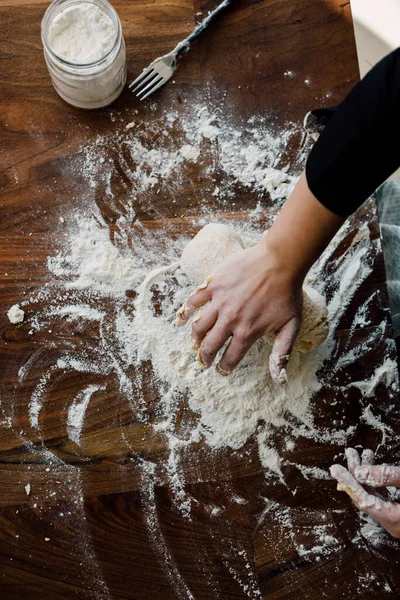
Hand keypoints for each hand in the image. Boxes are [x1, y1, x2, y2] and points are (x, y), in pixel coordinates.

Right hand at [177, 237, 303, 381]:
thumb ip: (282, 352)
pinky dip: (186, 310)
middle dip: (205, 357)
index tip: (222, 370)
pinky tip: (183, 317)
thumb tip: (278, 377)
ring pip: (199, 326)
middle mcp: (230, 320)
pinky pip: (194, 300)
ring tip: (196, 343)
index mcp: (247, 332)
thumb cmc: (288, 293)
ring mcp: (220, 301)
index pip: (230, 357)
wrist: (280, 261)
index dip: (224, 367)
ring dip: (195, 338)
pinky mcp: (214, 285)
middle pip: (210, 345)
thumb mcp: (291, 325)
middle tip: (204, 361)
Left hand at [330, 447, 399, 538]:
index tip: (335, 469)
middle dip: (357, 473)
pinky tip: (374, 468)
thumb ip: (388, 477)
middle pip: (367, 497)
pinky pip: (383, 498)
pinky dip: (377, 483)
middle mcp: (393, 524)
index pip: (364, 500)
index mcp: (395, 520)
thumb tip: (360, 471)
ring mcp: (396, 520)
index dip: (349, 483)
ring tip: (362, 455)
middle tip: (350, 453)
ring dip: (368, 475)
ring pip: (375, 496)